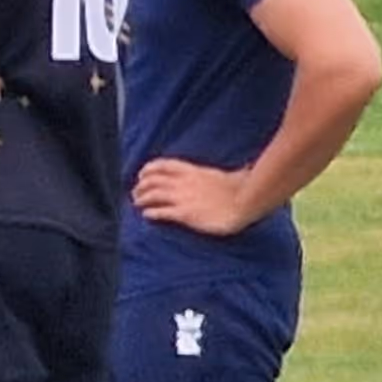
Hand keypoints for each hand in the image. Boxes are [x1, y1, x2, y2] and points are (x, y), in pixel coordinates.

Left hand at [132, 157, 257, 236]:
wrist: (245, 203)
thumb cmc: (242, 189)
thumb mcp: (231, 174)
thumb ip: (227, 172)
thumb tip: (245, 168)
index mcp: (193, 171)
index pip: (163, 165)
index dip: (149, 169)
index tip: (142, 174)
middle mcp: (183, 182)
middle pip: (153, 180)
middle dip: (141, 186)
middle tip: (136, 193)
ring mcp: (183, 198)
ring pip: (152, 195)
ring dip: (142, 199)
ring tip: (137, 204)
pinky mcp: (185, 214)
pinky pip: (161, 212)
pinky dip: (151, 213)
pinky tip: (146, 215)